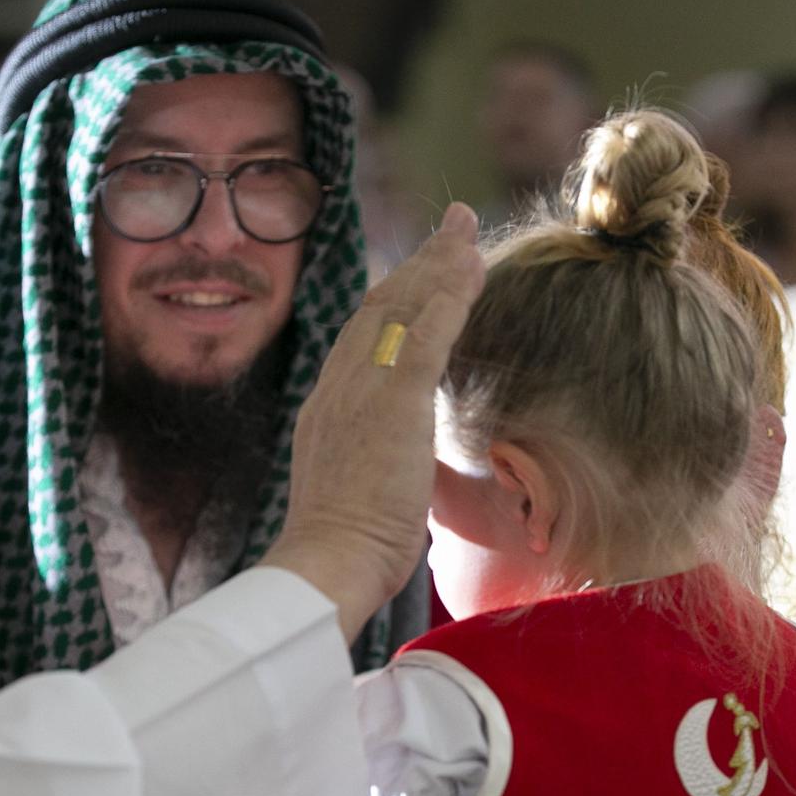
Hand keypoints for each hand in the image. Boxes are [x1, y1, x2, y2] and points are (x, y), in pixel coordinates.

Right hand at [262, 203, 484, 641]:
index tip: (416, 278)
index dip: (392, 305)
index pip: (361, 342)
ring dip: (437, 266)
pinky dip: (450, 296)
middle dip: (416, 266)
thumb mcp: (356, 502)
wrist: (323, 566)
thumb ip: (377, 476)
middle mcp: (338, 389)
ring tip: (466, 231)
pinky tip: (473, 266)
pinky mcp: (392, 403)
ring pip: (402, 310)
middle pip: (379, 309)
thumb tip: (397, 484)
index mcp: (327, 413)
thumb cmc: (342, 557)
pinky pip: (426, 336)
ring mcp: (361, 392)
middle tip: (450, 229)